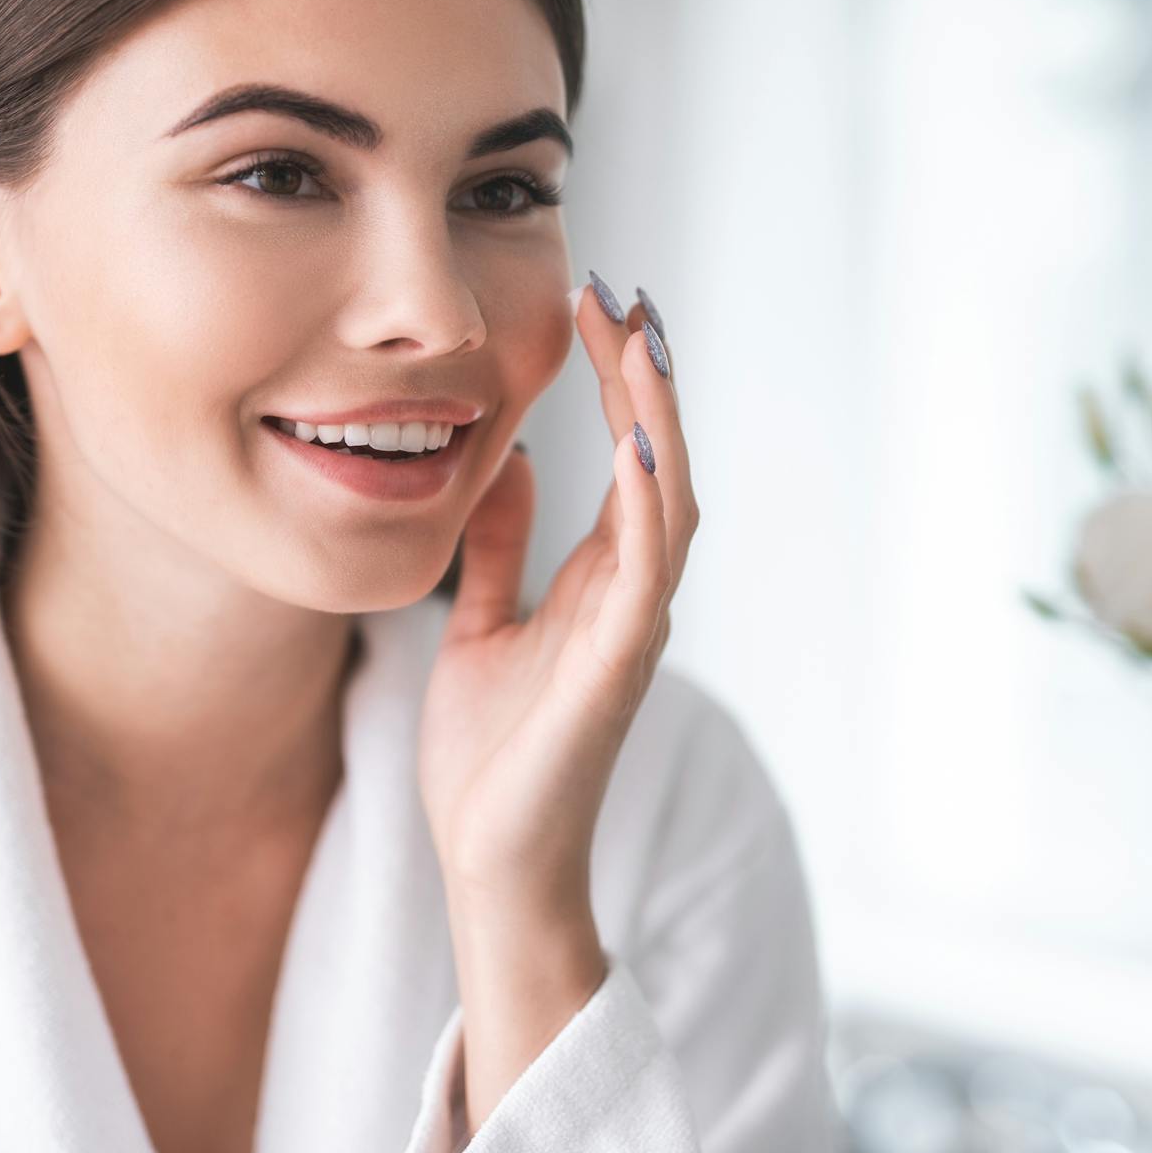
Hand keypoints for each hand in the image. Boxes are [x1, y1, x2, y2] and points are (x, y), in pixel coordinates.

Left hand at [417, 277, 697, 915]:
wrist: (491, 860)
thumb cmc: (492, 756)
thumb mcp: (483, 626)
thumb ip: (501, 551)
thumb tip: (502, 466)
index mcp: (602, 580)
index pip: (624, 455)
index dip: (616, 379)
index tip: (593, 302)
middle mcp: (632, 593)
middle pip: (658, 459)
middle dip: (645, 375)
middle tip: (624, 293)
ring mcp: (633, 629)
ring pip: (668, 502)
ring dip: (658, 418)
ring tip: (641, 341)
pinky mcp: (618, 668)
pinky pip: (647, 574)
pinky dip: (650, 508)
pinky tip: (636, 446)